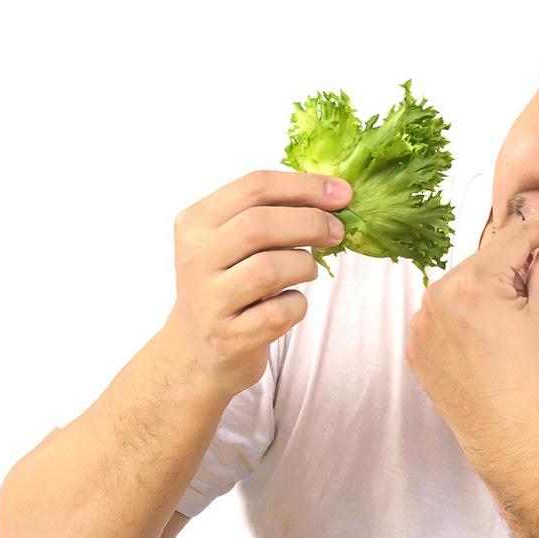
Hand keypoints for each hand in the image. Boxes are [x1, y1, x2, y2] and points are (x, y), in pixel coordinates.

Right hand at [163, 170, 350, 398]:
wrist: (196, 351)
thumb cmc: (227, 286)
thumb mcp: (231, 242)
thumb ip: (269, 213)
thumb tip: (333, 194)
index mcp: (196, 222)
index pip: (254, 187)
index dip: (305, 186)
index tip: (343, 194)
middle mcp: (196, 258)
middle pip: (259, 224)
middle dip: (310, 223)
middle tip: (337, 232)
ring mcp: (209, 300)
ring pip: (269, 268)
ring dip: (304, 266)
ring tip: (306, 271)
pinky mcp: (228, 337)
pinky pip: (279, 313)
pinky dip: (297, 305)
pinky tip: (290, 304)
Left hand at [406, 215, 538, 464]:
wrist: (508, 438)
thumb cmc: (533, 380)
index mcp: (474, 283)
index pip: (510, 239)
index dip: (537, 232)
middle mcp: (438, 296)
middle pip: (482, 261)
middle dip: (509, 265)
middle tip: (536, 278)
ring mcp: (421, 324)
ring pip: (459, 287)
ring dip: (483, 289)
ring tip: (509, 317)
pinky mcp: (416, 347)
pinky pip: (441, 315)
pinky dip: (462, 315)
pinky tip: (485, 336)